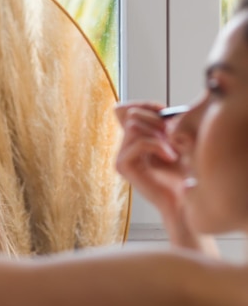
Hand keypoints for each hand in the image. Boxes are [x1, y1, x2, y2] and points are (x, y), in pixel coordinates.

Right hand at [115, 101, 216, 253]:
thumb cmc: (184, 172)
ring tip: (172, 147)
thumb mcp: (175, 139)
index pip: (130, 110)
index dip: (147, 106)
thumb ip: (161, 123)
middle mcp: (124, 147)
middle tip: (173, 135)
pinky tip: (170, 157)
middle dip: (156, 120)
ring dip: (158, 133)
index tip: (165, 112)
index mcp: (135, 139)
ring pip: (133, 126)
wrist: (184, 199)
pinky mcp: (122, 166)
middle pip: (132, 115)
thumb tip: (151, 107)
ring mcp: (121, 157)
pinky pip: (138, 142)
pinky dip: (158, 146)